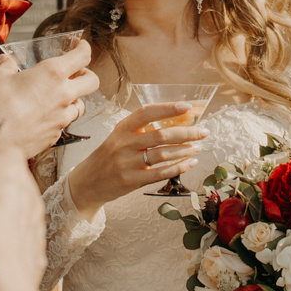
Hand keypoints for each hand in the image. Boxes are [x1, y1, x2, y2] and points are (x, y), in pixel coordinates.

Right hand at [0, 44, 99, 160]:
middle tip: (75, 73)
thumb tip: (7, 62)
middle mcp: (63, 95)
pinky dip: (59, 117)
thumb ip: (7, 66)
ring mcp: (62, 117)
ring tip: (58, 97)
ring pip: (81, 105)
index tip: (79, 46)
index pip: (83, 55)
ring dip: (73, 99)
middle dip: (86, 75)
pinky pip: (65, 123)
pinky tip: (44, 116)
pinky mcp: (56, 135)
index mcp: (52, 73)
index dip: (83, 48)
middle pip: (92, 81)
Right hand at [68, 102, 208, 214]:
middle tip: (203, 131)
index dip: (167, 108)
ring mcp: (127, 163)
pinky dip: (178, 167)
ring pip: (163, 154)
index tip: (187, 107)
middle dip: (186, 132)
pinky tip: (189, 163)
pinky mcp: (131, 181)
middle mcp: (124, 143)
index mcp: (122, 128)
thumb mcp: (119, 137)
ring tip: (198, 147)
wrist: (87, 182)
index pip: (147, 113)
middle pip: (161, 135)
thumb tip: (176, 122)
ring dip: (185, 150)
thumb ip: (141, 130)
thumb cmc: (108, 157)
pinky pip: (160, 173)